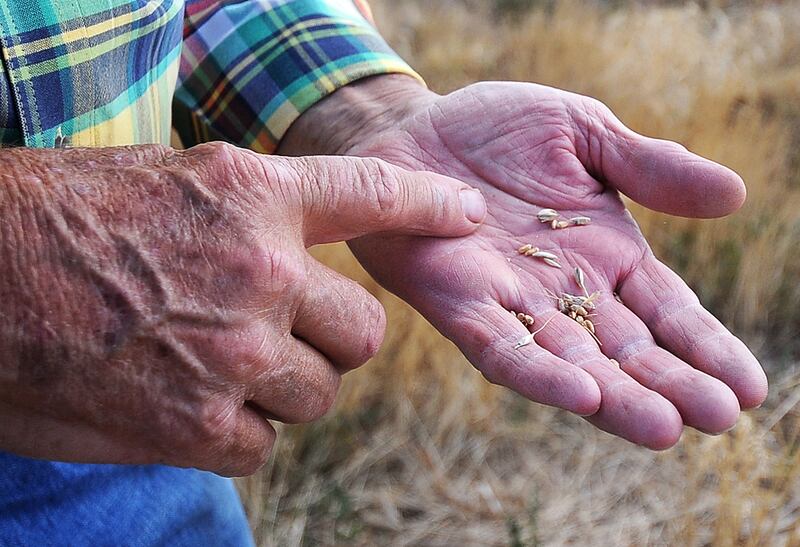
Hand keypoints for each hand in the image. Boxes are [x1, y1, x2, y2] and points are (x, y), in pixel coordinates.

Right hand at [0, 143, 483, 474]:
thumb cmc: (64, 221)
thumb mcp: (171, 184)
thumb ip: (253, 217)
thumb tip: (310, 265)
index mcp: (253, 196)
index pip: (371, 195)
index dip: (428, 205)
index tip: (463, 216)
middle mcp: (261, 271)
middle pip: (363, 331)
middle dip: (329, 338)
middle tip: (277, 333)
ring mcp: (236, 353)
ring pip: (320, 393)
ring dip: (282, 389)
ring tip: (215, 367)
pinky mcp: (200, 426)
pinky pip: (264, 444)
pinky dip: (237, 434)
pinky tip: (185, 405)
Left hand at [281, 76, 767, 448]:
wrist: (415, 126)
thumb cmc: (498, 131)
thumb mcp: (584, 132)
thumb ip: (649, 167)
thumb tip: (736, 195)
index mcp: (605, 256)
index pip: (666, 312)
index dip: (706, 347)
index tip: (748, 388)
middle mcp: (564, 292)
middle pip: (626, 350)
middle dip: (671, 384)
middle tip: (719, 420)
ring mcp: (511, 303)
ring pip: (570, 361)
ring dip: (614, 396)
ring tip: (663, 427)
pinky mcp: (457, 302)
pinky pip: (500, 345)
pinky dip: (537, 371)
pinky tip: (580, 395)